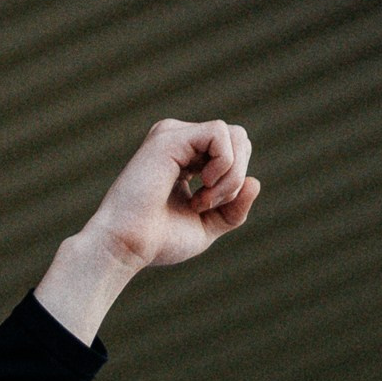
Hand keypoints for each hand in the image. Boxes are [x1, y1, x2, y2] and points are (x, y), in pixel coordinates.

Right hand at [37, 119, 257, 341]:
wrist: (126, 246)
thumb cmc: (158, 241)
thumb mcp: (208, 225)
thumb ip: (234, 207)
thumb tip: (255, 181)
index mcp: (185, 158)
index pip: (234, 153)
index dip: (234, 183)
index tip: (206, 210)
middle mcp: (179, 141)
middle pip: (239, 139)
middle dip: (236, 177)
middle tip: (207, 205)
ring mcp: (173, 135)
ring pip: (234, 135)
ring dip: (231, 175)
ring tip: (204, 200)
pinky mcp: (170, 136)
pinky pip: (219, 134)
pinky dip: (223, 165)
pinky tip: (202, 187)